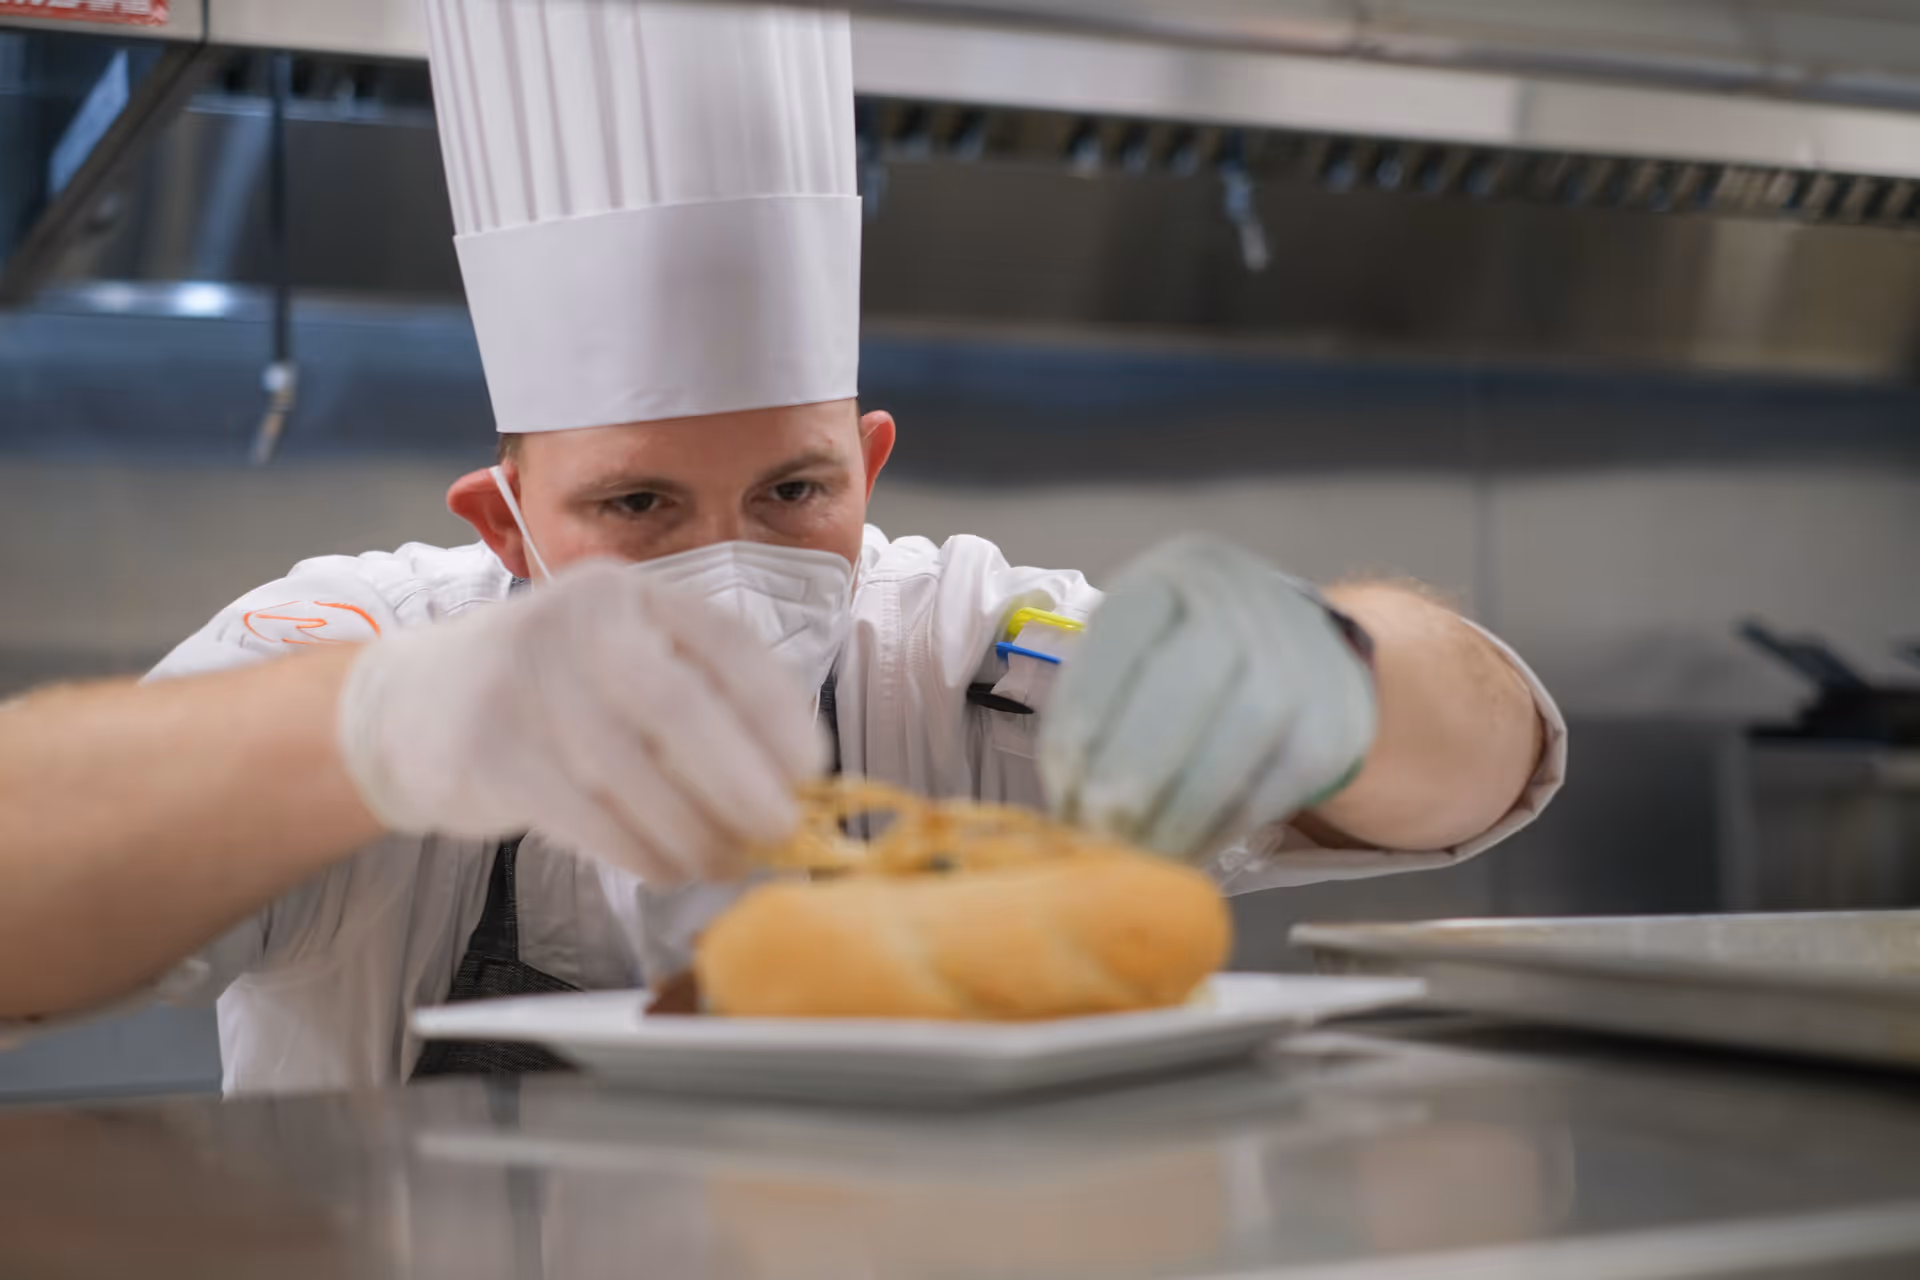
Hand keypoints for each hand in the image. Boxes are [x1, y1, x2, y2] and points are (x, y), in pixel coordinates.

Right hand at [336, 560, 822, 885]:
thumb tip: (791, 783)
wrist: (410, 705)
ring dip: (695, 834)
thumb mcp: (622, 665)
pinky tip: (670, 869)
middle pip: (681, 708)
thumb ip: (698, 704)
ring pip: (635, 775)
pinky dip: (642, 853)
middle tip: (783, 832)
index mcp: (631, 595)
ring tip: (726, 862)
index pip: (725, 644)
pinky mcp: (489, 752)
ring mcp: (525, 683)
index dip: (780, 712)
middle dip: (743, 782)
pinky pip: (588, 818)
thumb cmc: (552, 695)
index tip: (814, 769)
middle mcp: (578, 622)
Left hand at [1039, 535, 1375, 861]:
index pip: (1127, 629)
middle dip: (1135, 764)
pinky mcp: (1335, 726)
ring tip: (1136, 850)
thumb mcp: (1146, 646)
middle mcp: (1248, 600)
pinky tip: (1183, 852)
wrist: (1314, 662)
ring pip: (1240, 733)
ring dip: (1180, 806)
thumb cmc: (1198, 663)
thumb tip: (1067, 792)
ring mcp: (1303, 659)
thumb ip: (1101, 697)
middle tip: (1098, 825)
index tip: (1061, 777)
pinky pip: (1276, 781)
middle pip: (1189, 680)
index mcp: (1184, 573)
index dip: (1087, 709)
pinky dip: (1222, 825)